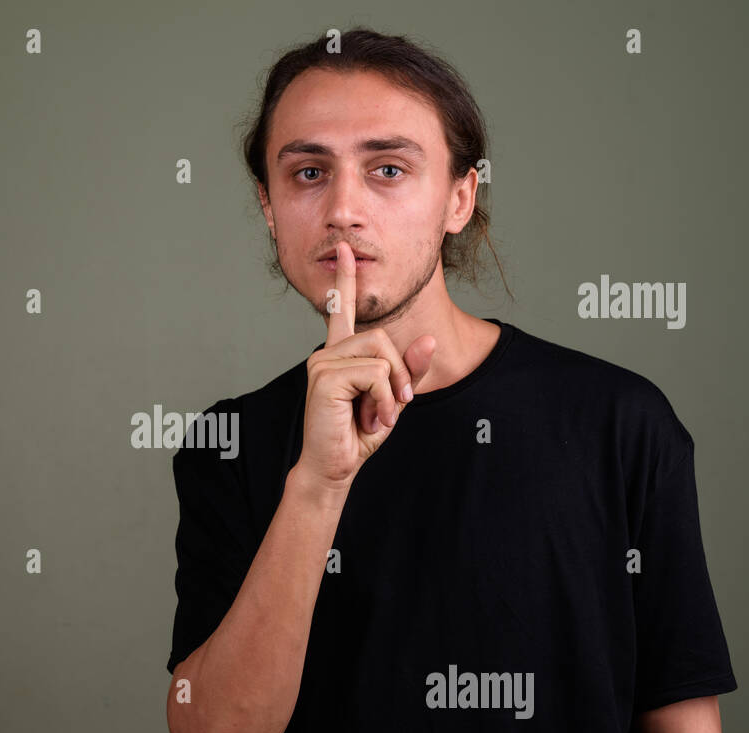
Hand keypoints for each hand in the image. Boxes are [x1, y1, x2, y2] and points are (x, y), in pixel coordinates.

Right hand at [296, 241, 435, 492]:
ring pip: (379, 352)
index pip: (342, 310)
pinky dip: (382, 398)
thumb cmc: (358, 434)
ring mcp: (321, 363)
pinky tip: (370, 418)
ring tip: (378, 414)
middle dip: (399, 371)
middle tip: (394, 404)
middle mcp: (326, 353)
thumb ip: (409, 370)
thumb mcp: (393, 398)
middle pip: (380, 336)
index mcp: (339, 354)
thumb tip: (428, 340)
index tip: (346, 251)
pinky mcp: (323, 378)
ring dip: (391, 387)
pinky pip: (373, 373)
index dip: (346, 279)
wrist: (335, 466)